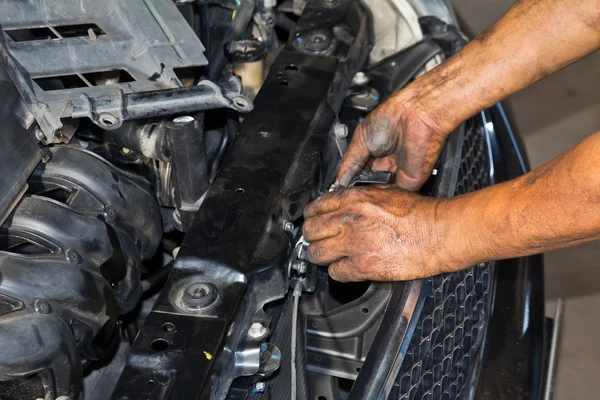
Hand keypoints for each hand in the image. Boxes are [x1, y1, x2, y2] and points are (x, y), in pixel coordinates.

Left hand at [303, 186, 462, 281]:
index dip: (312, 215)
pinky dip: (338, 272)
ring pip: (317, 253)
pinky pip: (335, 272)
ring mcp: (354, 243)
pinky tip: (345, 268)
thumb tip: (346, 202)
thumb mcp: (387, 192)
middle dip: (312, 236)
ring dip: (321, 256)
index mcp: (355, 199)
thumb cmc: (420, 213)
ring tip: (327, 256)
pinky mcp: (363, 266)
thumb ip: (361, 197)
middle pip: (311, 231)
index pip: (316, 206)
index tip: (313, 220)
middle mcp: (350, 219)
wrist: (439, 234)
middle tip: (317, 240)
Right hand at [337, 81, 455, 190]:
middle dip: (356, 192)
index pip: (358, 176)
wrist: (416, 115)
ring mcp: (397, 176)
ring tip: (356, 193)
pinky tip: (370, 194)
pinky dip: (380, 198)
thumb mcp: (361, 139)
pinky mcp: (409, 183)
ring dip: (367, 196)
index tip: (338, 190)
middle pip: (367, 188)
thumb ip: (350, 163)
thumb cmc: (391, 118)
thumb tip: (340, 180)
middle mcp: (386, 166)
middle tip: (345, 194)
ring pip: (378, 195)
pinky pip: (392, 197)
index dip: (347, 184)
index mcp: (374, 155)